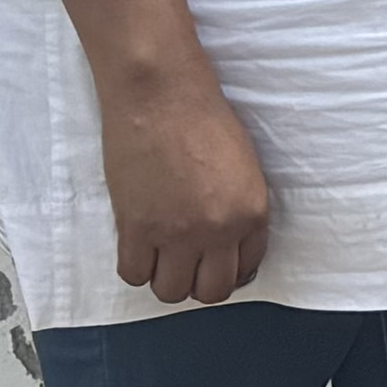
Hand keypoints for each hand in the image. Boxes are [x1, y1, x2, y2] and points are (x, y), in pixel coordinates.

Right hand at [98, 68, 273, 306]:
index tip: (214, 260)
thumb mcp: (243, 169)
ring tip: (161, 254)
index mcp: (251, 213)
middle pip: (211, 291)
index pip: (246, 269)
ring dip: (166, 278)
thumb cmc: (204, 120)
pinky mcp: (136, 229)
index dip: (229, 268)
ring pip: (171, 291)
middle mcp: (218, 231)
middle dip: (200, 282)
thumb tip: (226, 243)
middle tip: (188, 262)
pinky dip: (136, 267)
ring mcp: (176, 234)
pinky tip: (139, 247)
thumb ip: (238, 210)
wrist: (162, 95)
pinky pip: (134, 275)